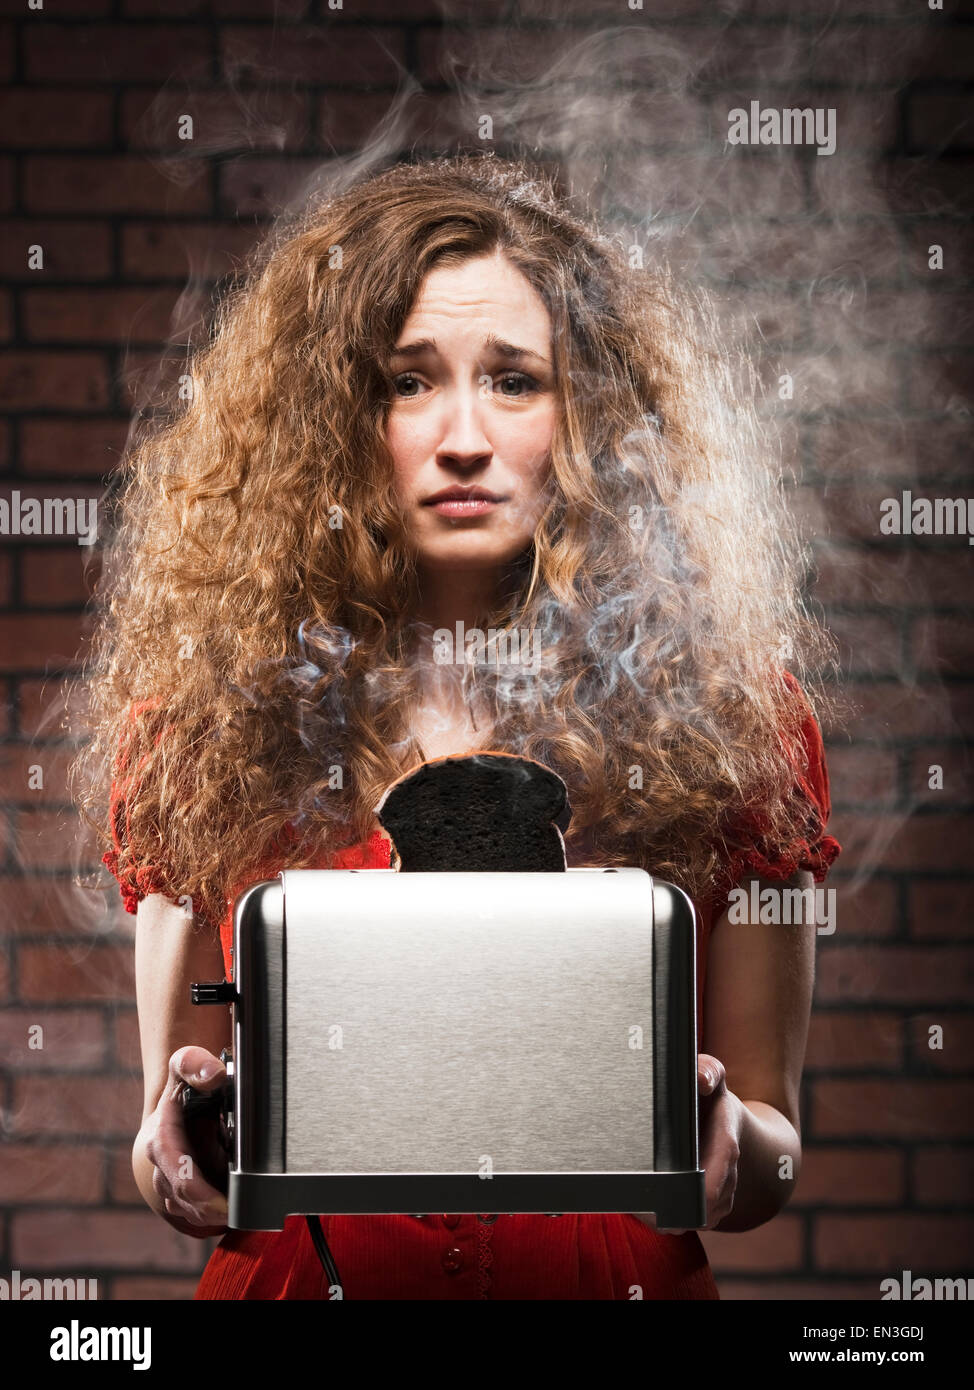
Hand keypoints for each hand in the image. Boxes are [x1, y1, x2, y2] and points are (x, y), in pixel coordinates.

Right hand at [139, 1045, 229, 1237]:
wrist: (179, 1100)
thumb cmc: (185, 1083)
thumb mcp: (187, 1064)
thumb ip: (195, 1064)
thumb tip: (213, 1075)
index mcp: (161, 1140)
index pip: (177, 1174)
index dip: (199, 1193)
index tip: (223, 1206)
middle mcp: (161, 1168)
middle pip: (185, 1200)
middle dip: (211, 1210)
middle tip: (241, 1214)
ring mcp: (171, 1185)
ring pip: (190, 1212)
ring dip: (213, 1215)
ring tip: (240, 1210)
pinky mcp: (184, 1196)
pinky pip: (197, 1215)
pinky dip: (215, 1217)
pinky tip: (235, 1211)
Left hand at [633, 1053, 744, 1235]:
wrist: (728, 1119)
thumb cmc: (711, 1096)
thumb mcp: (710, 1073)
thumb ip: (708, 1070)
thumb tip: (703, 1081)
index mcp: (725, 1147)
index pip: (712, 1186)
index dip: (688, 1199)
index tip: (659, 1200)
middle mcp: (727, 1177)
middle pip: (699, 1213)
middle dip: (667, 1212)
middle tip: (635, 1203)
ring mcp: (721, 1196)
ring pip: (692, 1222)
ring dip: (665, 1216)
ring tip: (637, 1199)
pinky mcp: (710, 1207)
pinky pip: (688, 1222)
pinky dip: (667, 1216)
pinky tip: (647, 1200)